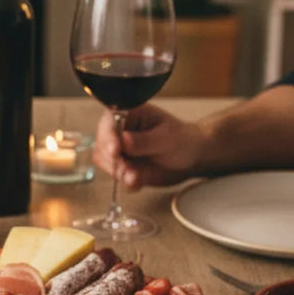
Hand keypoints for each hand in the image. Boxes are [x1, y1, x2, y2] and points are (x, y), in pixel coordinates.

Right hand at [93, 104, 208, 189]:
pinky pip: (115, 176)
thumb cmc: (182, 139)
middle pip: (102, 143)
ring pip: (105, 161)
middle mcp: (120, 129)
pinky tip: (140, 181)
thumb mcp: (166, 138)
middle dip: (114, 160)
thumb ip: (144, 141)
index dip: (108, 136)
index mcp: (130, 113)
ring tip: (137, 177)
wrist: (191, 157)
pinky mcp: (122, 165)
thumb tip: (123, 140)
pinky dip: (126, 182)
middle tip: (129, 170)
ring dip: (119, 172)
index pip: (109, 120)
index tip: (114, 151)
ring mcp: (120, 148)